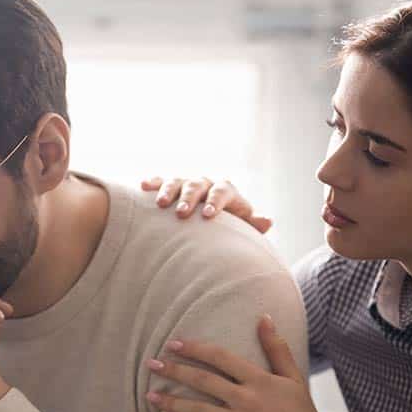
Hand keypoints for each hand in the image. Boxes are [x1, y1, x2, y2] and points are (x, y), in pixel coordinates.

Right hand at [141, 176, 272, 233]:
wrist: (210, 222)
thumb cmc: (228, 229)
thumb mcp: (241, 228)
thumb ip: (252, 224)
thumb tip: (268, 221)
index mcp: (226, 191)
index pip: (223, 191)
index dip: (216, 201)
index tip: (207, 215)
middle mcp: (206, 184)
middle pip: (198, 185)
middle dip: (189, 197)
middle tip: (181, 213)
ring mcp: (187, 184)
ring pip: (178, 181)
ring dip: (169, 190)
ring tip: (161, 204)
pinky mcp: (170, 187)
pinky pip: (161, 181)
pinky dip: (154, 182)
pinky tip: (143, 186)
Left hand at [144, 316, 355, 411]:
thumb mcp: (294, 378)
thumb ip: (276, 348)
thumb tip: (264, 317)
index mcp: (259, 380)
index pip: (220, 358)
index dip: (194, 349)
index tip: (173, 344)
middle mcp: (245, 400)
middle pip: (202, 381)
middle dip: (174, 371)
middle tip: (151, 364)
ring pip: (196, 410)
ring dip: (170, 402)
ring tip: (149, 394)